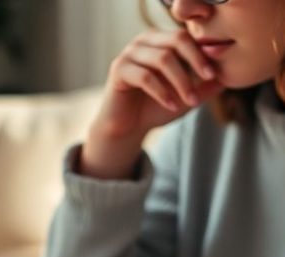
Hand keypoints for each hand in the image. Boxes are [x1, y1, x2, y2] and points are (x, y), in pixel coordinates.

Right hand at [81, 28, 222, 178]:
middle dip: (195, 62)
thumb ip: (203, 88)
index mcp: (160, 41)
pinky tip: (172, 105)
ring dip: (181, 82)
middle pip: (176, 41)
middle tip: (207, 80)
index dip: (202, 53)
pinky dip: (162, 92)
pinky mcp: (118, 70)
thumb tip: (228, 77)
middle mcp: (144, 41)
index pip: (186, 37)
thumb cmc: (153, 109)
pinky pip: (145, 77)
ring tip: (190, 101)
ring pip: (163, 59)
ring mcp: (129, 54)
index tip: (214, 74)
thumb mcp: (184, 98)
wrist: (126, 128)